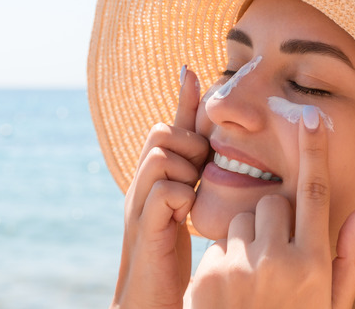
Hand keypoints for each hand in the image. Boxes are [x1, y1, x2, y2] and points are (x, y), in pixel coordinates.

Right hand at [111, 67, 208, 308]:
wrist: (150, 301)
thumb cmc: (172, 257)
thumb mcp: (188, 212)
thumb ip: (198, 181)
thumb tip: (215, 154)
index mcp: (157, 179)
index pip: (169, 128)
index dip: (182, 100)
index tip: (192, 69)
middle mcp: (143, 185)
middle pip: (161, 132)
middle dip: (187, 142)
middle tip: (200, 170)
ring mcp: (139, 204)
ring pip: (160, 154)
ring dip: (185, 167)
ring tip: (193, 192)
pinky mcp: (144, 227)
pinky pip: (163, 190)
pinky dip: (180, 196)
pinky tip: (186, 215)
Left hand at [190, 105, 354, 308]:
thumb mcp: (332, 304)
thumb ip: (349, 259)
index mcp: (314, 265)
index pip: (315, 194)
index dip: (313, 151)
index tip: (310, 117)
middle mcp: (278, 262)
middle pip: (271, 203)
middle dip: (273, 220)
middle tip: (275, 258)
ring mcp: (239, 269)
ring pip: (241, 221)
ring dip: (248, 241)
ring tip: (253, 282)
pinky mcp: (207, 277)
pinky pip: (218, 246)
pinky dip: (225, 261)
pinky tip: (231, 295)